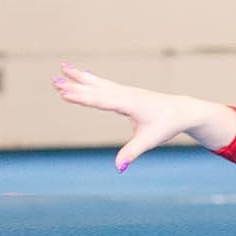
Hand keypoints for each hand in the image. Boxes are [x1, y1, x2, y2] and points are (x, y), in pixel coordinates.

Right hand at [51, 63, 198, 170]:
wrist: (181, 111)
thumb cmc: (166, 125)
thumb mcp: (149, 140)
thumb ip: (132, 153)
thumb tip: (119, 168)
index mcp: (130, 104)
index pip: (101, 100)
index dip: (82, 97)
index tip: (64, 93)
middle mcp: (125, 94)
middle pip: (96, 89)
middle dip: (75, 86)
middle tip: (54, 81)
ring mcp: (125, 91)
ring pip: (98, 83)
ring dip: (79, 76)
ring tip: (62, 67)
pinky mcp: (125, 92)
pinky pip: (103, 84)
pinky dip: (89, 78)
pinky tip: (80, 73)